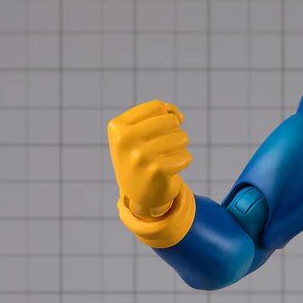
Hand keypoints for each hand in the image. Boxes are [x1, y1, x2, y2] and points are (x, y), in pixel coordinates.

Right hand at [108, 100, 190, 218]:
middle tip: (165, 144)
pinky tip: (171, 168)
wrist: (139, 195)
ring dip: (180, 146)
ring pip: (181, 137)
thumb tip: (178, 115)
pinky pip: (185, 156)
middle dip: (174, 131)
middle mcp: (125, 140)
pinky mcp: (157, 171)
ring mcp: (140, 156)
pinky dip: (183, 160)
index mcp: (117, 127)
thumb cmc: (141, 156)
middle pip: (170, 120)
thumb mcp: (139, 132)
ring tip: (167, 156)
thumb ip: (161, 114)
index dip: (166, 116)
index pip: (157, 107)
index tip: (160, 129)